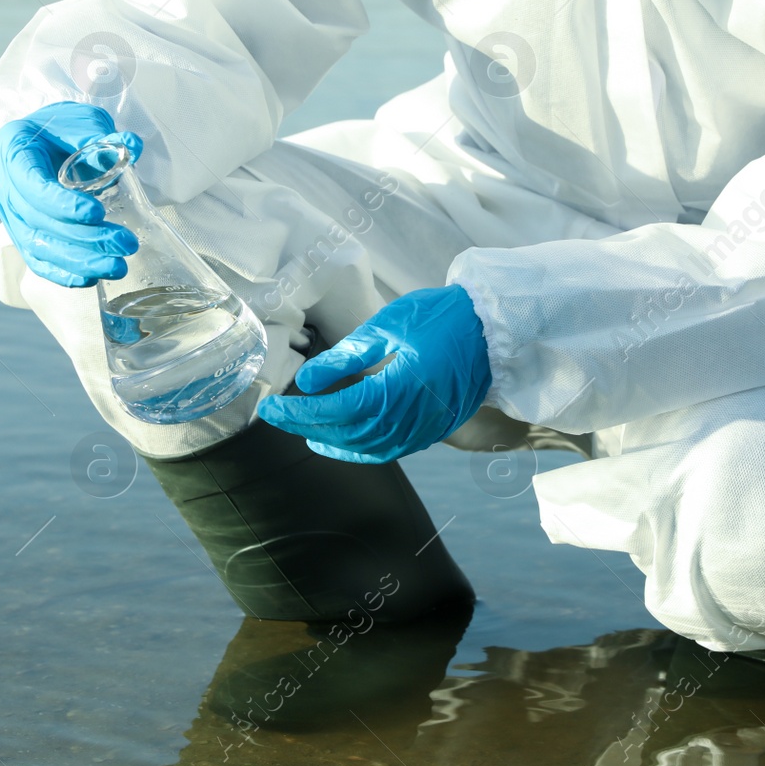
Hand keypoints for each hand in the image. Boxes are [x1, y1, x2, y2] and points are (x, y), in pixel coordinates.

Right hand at [0, 101, 144, 286]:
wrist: (45, 138)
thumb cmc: (63, 127)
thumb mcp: (82, 121)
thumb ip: (104, 137)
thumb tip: (132, 146)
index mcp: (13, 150)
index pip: (31, 185)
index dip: (62, 204)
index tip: (97, 213)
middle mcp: (3, 185)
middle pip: (37, 221)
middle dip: (83, 238)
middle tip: (124, 243)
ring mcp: (9, 213)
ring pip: (37, 246)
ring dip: (78, 261)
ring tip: (117, 266)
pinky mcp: (20, 233)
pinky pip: (36, 260)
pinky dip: (62, 272)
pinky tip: (91, 278)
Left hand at [257, 285, 491, 463]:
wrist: (495, 327)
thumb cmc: (441, 316)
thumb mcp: (386, 326)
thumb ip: (345, 357)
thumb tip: (306, 382)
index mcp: (400, 389)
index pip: (337, 410)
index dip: (299, 413)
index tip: (269, 408)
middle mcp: (413, 418)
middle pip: (349, 434)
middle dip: (308, 426)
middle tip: (276, 415)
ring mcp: (426, 428)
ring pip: (369, 448)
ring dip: (333, 442)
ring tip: (304, 430)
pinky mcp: (434, 429)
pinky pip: (391, 449)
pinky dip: (361, 449)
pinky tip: (343, 441)